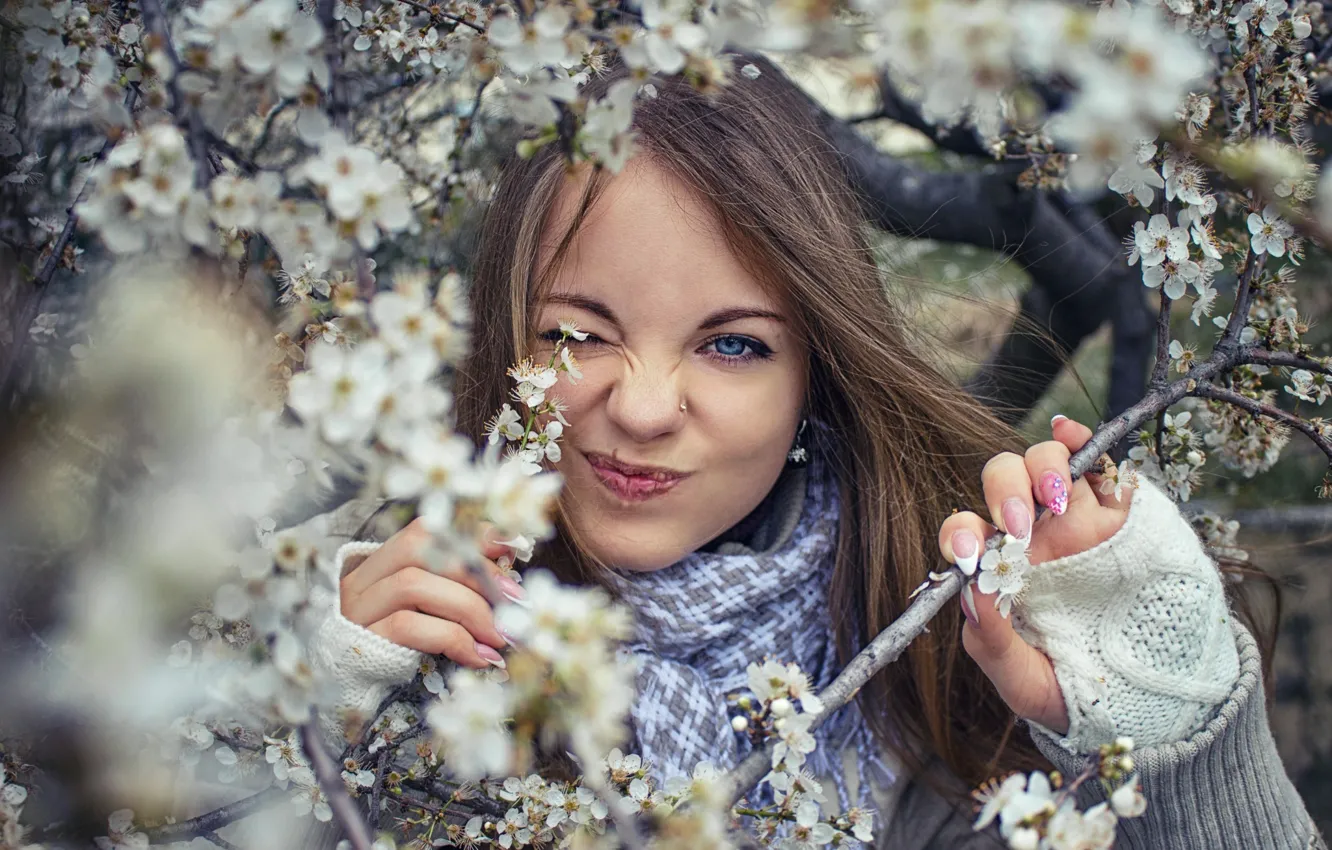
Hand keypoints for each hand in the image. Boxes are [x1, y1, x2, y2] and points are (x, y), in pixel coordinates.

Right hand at [339, 519, 522, 669]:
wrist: (357, 691)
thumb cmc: (405, 646)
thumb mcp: (433, 608)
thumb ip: (460, 580)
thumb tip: (509, 550)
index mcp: (382, 562)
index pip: (425, 530)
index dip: (469, 534)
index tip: (510, 548)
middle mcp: (363, 579)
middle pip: (421, 550)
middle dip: (475, 573)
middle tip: (514, 602)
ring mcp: (358, 609)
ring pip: (414, 586)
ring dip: (470, 609)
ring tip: (501, 636)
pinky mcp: (363, 641)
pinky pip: (408, 628)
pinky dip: (454, 640)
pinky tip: (480, 658)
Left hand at [937, 416, 1131, 733]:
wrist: (1151, 700)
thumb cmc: (1075, 690)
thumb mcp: (1024, 680)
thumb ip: (991, 641)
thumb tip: (970, 593)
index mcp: (1002, 571)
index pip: (968, 533)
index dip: (961, 533)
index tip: (971, 554)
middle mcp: (1034, 537)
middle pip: (1002, 483)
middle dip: (1003, 490)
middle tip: (1018, 525)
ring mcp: (1077, 520)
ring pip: (1044, 464)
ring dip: (1042, 467)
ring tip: (1055, 499)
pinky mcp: (1121, 513)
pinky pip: (1097, 461)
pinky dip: (1079, 439)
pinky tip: (1068, 434)